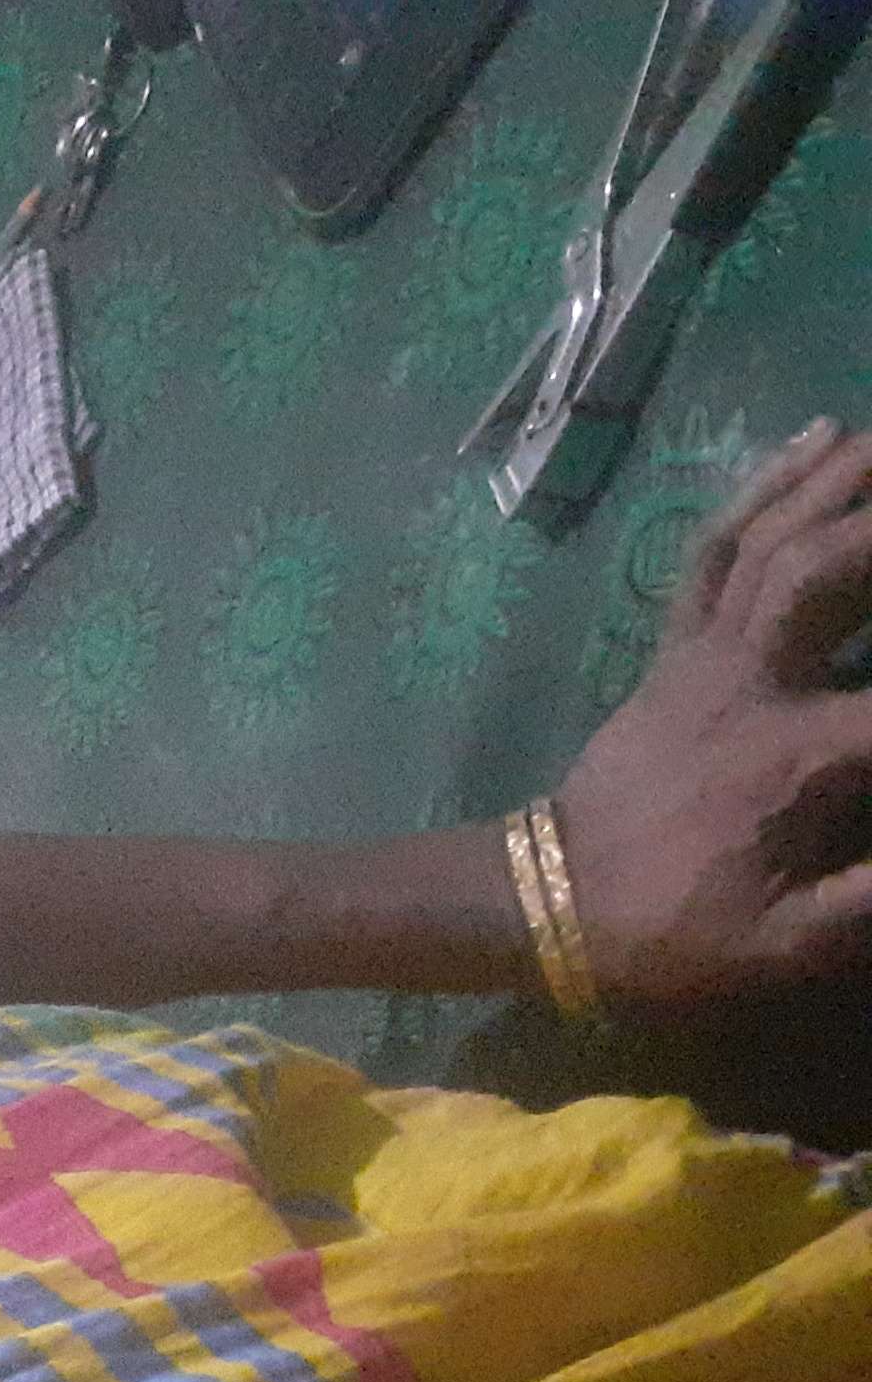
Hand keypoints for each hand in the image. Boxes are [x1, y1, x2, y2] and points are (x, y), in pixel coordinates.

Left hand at [555, 423, 871, 1037]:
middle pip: (828, 569)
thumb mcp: (779, 946)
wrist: (542, 908)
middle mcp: (749, 684)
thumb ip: (870, 900)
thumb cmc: (664, 934)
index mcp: (792, 758)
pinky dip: (767, 485)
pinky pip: (718, 549)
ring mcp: (702, 655)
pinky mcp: (671, 647)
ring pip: (774, 537)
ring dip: (842, 476)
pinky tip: (818, 435)